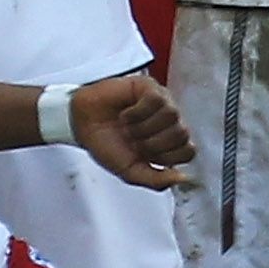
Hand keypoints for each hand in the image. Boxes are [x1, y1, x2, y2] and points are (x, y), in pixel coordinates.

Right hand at [67, 72, 193, 189]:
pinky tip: (126, 114)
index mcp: (168, 142)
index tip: (144, 155)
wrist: (80, 125)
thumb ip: (156, 181)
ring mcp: (161, 102)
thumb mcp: (130, 172)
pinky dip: (138, 111)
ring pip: (172, 115)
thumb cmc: (105, 144)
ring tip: (127, 126)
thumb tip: (182, 179)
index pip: (188, 151)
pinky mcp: (148, 87)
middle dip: (152, 143)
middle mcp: (169, 121)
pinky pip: (157, 100)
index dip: (166, 157)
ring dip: (143, 127)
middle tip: (133, 140)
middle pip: (182, 134)